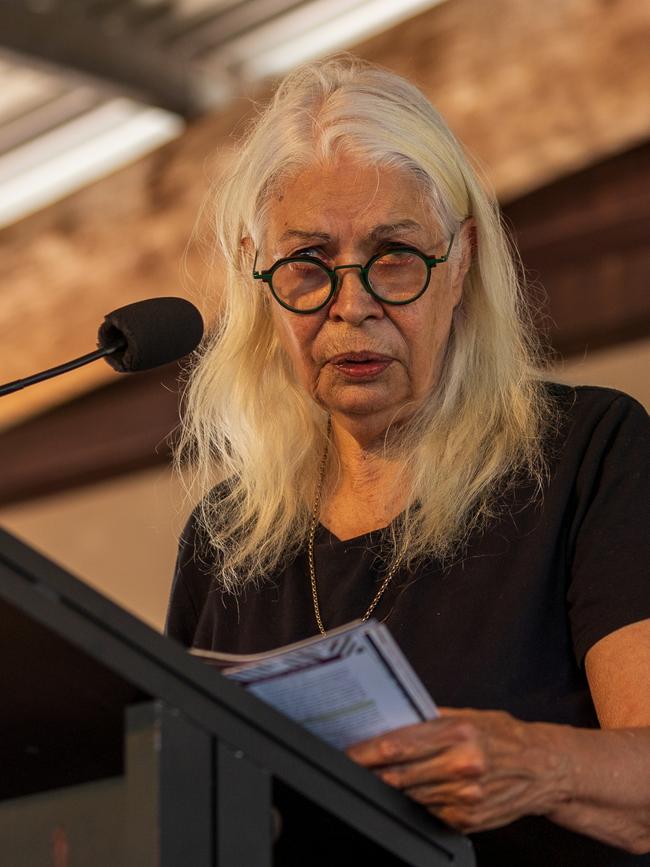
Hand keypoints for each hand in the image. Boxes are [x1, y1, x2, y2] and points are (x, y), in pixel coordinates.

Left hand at [346, 708, 573, 832]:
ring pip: (409, 796)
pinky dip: (413, 802)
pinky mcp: (467, 819)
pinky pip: (427, 812)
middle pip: (399, 774)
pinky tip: (407, 792)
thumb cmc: (504, 736)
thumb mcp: (469, 716)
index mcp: (459, 733)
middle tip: (349, 766)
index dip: (366, 751)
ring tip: (373, 777)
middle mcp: (462, 765)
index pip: (399, 745)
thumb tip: (393, 718)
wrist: (545, 769)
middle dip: (369, 771)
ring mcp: (465, 797)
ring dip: (388, 788)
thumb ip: (431, 718)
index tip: (348, 751)